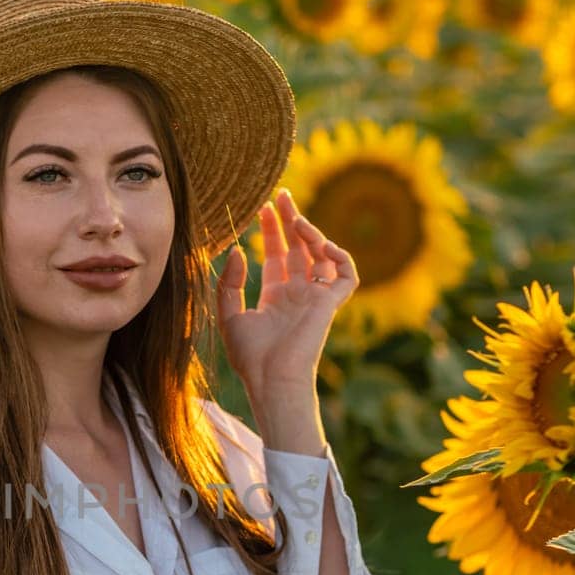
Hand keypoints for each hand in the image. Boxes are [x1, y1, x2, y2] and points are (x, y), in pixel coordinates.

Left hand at [215, 188, 357, 393]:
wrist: (270, 379)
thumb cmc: (249, 357)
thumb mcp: (228, 316)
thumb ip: (229, 284)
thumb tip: (238, 251)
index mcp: (275, 297)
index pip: (278, 256)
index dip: (272, 231)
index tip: (263, 208)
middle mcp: (297, 294)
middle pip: (299, 249)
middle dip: (292, 220)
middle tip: (282, 195)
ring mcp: (315, 298)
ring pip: (322, 256)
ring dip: (311, 234)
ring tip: (295, 219)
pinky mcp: (330, 305)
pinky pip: (346, 276)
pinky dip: (340, 258)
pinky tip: (322, 245)